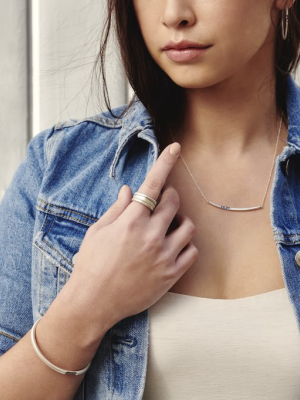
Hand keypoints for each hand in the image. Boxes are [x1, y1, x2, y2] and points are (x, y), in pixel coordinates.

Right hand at [60, 142, 198, 336]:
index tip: (176, 148)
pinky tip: (174, 247)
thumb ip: (116, 209)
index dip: (165, 163)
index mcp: (130, 221)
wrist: (94, 302)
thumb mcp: (97, 232)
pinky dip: (186, 245)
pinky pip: (192, 252)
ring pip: (188, 226)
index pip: (152, 185)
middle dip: (169, 197)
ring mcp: (163, 255)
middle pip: (173, 202)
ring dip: (180, 221)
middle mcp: (150, 235)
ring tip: (169, 227)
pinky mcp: (171, 275)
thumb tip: (128, 190)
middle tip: (162, 203)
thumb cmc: (91, 265)